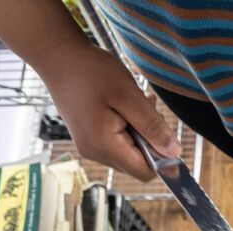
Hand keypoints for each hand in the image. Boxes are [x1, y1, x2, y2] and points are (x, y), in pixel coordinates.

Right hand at [38, 44, 179, 180]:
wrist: (58, 57)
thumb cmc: (90, 71)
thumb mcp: (128, 96)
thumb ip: (152, 126)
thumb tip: (174, 152)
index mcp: (104, 145)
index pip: (144, 172)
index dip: (162, 157)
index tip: (164, 131)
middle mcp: (95, 153)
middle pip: (137, 164)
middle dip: (150, 140)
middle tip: (146, 108)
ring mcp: (90, 147)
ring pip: (129, 153)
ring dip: (139, 132)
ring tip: (134, 103)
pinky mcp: (89, 139)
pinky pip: (118, 143)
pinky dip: (128, 128)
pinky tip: (124, 106)